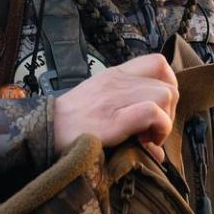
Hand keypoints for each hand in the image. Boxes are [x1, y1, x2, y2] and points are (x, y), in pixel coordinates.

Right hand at [52, 53, 177, 161]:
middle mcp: (117, 81)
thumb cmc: (70, 123)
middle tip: (153, 130)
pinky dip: (159, 129)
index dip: (169, 85)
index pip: (157, 63)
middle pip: (168, 84)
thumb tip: (157, 150)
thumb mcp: (100, 105)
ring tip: (149, 137)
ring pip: (164, 95)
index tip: (161, 109)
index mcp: (114, 75)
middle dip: (170, 111)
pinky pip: (153, 112)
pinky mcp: (114, 119)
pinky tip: (147, 142)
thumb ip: (129, 117)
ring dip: (165, 121)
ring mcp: (115, 98)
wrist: (44, 131)